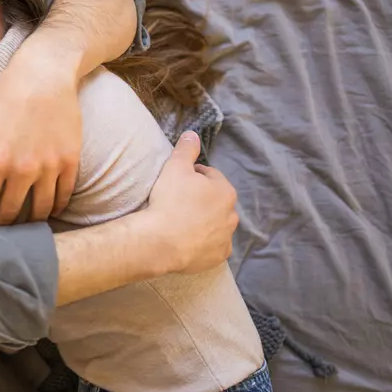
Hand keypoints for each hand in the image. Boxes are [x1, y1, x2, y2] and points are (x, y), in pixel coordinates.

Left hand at [0, 35, 81, 229]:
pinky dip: (54, 208)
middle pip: (11, 215)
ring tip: (20, 225)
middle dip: (0, 227)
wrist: (44, 74)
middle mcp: (22, 170)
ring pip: (39, 212)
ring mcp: (49, 168)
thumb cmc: (2, 96)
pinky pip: (63, 197)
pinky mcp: (70, 162)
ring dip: (28, 224)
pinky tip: (45, 210)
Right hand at [145, 131, 238, 274]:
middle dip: (201, 200)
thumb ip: (186, 149)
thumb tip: (192, 134)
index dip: (193, 176)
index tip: (177, 181)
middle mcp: (231, 215)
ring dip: (204, 221)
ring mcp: (225, 238)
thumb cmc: (169, 201)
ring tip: (182, 222)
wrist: (160, 241)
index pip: (210, 176)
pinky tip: (188, 240)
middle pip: (215, 202)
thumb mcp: (175, 167)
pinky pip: (212, 246)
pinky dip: (204, 243)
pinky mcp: (218, 257)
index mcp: (225, 191)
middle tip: (178, 202)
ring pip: (216, 224)